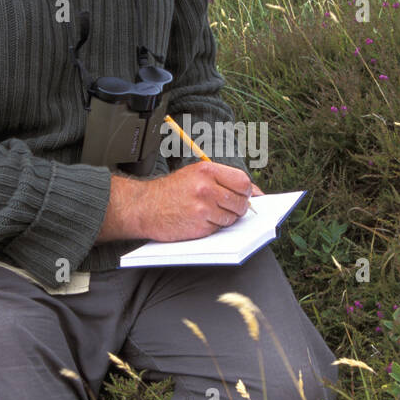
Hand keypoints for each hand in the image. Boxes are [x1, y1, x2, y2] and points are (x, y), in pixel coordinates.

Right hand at [97, 161, 257, 242]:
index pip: (242, 181)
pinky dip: (213, 227)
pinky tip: (200, 221)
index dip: (246, 191)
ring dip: (225, 219)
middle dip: (238, 207)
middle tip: (227, 208)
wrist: (144, 206)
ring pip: (232, 217)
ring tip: (208, 213)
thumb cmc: (170, 191)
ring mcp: (203, 207)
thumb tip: (255, 193)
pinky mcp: (199, 225)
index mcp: (207, 170)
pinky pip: (219, 228)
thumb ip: (222, 180)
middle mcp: (206, 187)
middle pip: (240, 201)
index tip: (244, 196)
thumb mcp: (195, 175)